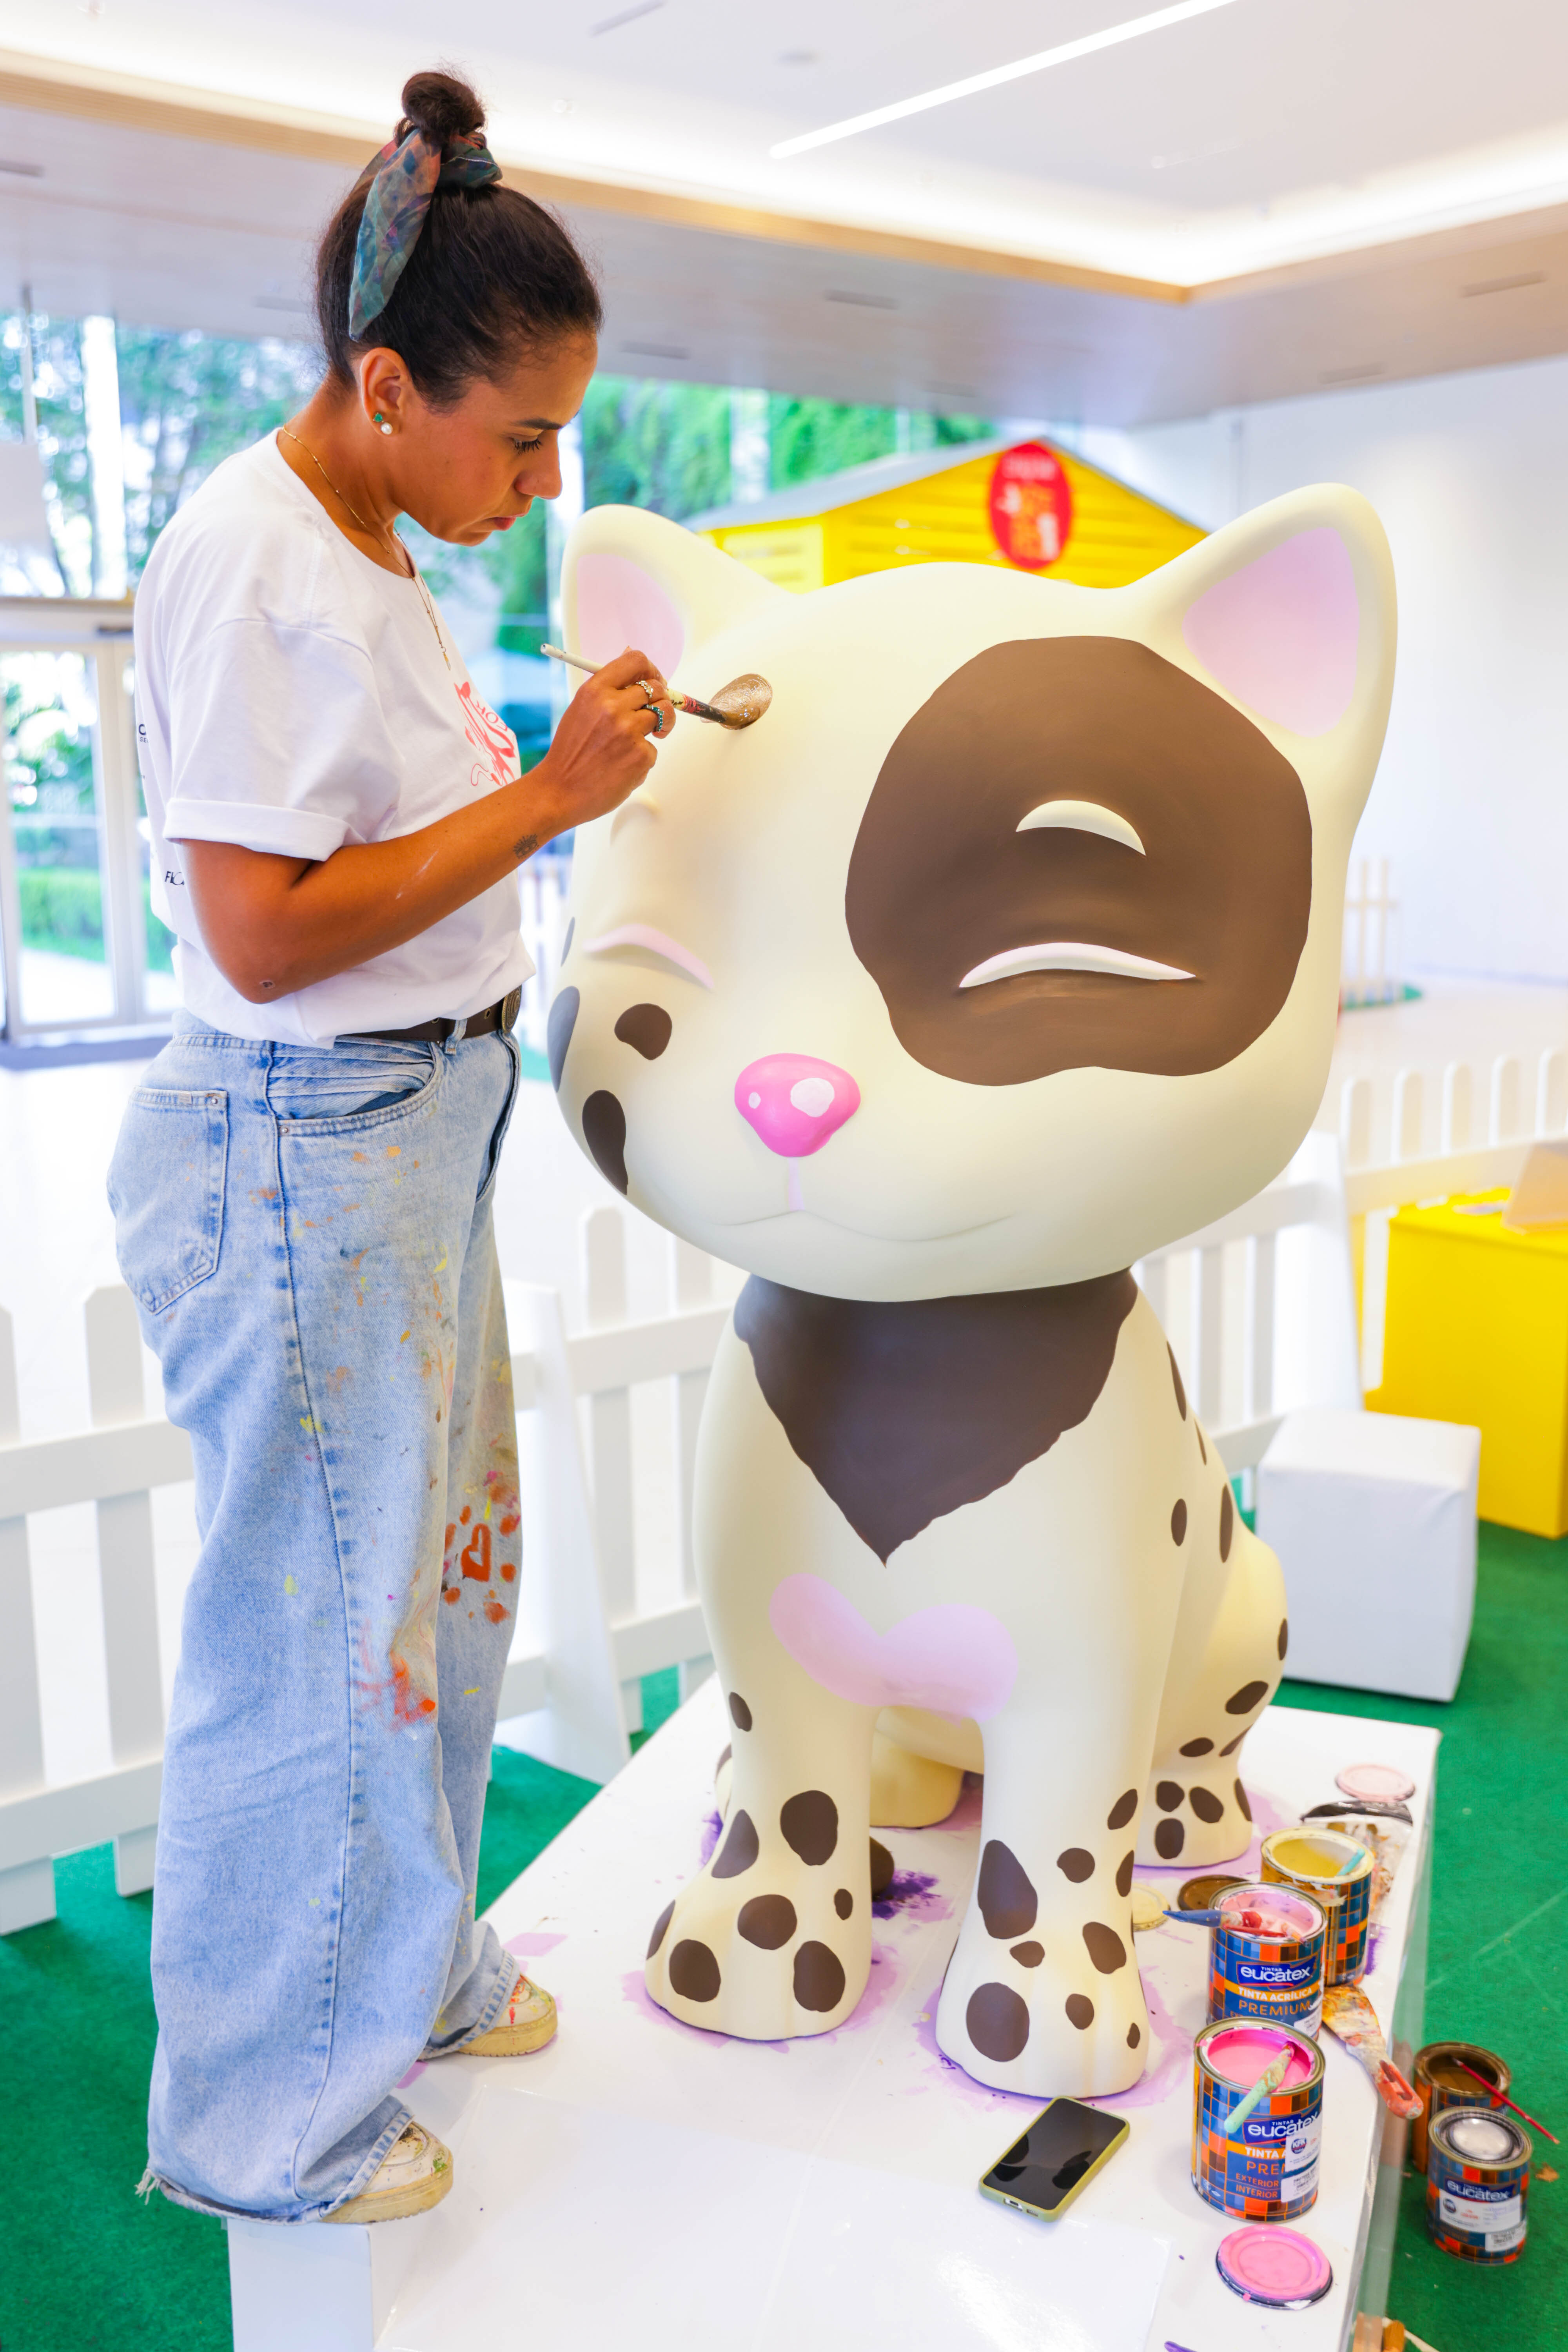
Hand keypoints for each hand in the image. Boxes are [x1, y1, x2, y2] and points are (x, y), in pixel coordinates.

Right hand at [536, 646, 675, 826]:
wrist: (559, 792)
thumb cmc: (570, 753)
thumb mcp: (581, 710)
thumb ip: (608, 691)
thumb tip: (638, 671)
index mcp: (595, 690)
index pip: (636, 661)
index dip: (651, 670)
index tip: (654, 681)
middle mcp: (612, 706)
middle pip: (656, 688)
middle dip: (660, 700)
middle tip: (654, 714)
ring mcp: (628, 731)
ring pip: (663, 715)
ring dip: (661, 725)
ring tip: (648, 737)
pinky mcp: (640, 755)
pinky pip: (654, 749)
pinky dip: (643, 757)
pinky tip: (623, 765)